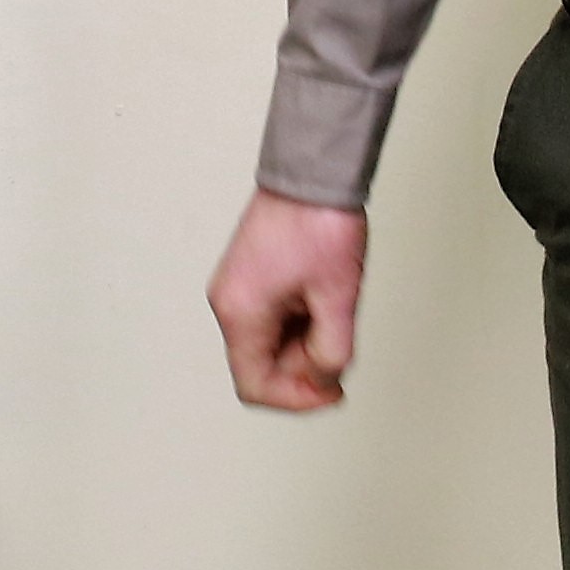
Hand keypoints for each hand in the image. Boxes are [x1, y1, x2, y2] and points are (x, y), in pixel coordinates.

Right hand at [210, 192, 369, 413]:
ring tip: (333, 307)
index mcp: (240, 313)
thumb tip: (324, 380)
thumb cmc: (319, 222)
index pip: (255, 387)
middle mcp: (229, 304)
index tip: (332, 391)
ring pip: (270, 344)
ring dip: (305, 341)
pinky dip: (300, 322)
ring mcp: (237, 290)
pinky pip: (272, 319)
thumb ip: (331, 351)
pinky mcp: (250, 278)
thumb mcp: (337, 297)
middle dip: (305, 366)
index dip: (297, 399)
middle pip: (262, 366)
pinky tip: (323, 297)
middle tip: (340, 339)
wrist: (312, 170)